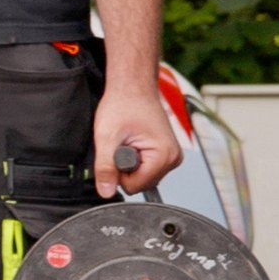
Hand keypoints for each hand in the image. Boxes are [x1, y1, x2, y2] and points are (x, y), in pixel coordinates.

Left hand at [93, 82, 181, 196]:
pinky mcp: (165, 154)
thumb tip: (105, 192)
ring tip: (128, 140)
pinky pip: (146, 168)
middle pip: (141, 183)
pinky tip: (133, 141)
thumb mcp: (106, 137)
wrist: (132, 87)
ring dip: (129, 163)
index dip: (119, 173)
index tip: (117, 150)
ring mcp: (171, 157)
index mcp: (164, 156)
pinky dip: (135, 159)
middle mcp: (173, 159)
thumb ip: (105, 167)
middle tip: (122, 143)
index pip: (135, 186)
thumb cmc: (123, 104)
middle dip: (125, 168)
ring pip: (143, 177)